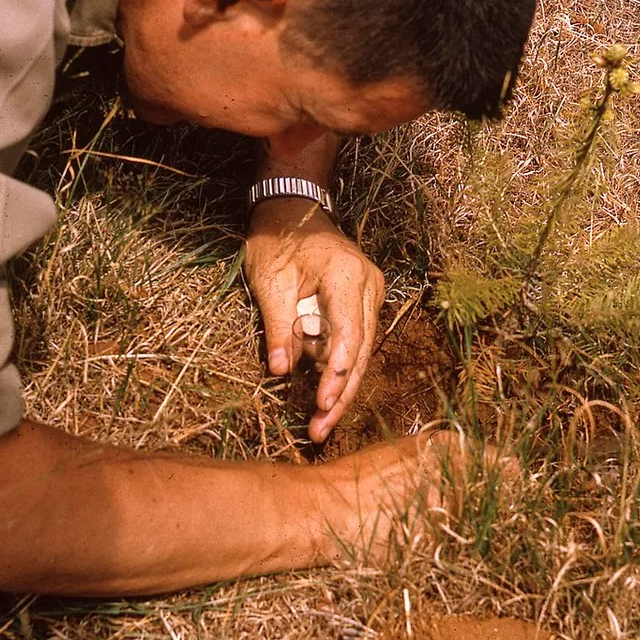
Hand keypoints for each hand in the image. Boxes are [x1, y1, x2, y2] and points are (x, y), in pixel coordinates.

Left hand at [243, 197, 384, 441]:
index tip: (322, 403)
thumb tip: (280, 370)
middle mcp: (369, 286)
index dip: (337, 372)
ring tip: (320, 424)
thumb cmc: (278, 240)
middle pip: (360, 351)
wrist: (292, 210)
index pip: (350, 332)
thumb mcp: (269, 281)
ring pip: (362, 353)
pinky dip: (340, 371)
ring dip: (341, 389)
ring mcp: (371, 295)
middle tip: (320, 429)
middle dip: (341, 393)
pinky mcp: (363, 304)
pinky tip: (325, 399)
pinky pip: (355, 344)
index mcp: (347, 276)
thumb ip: (278, 326)